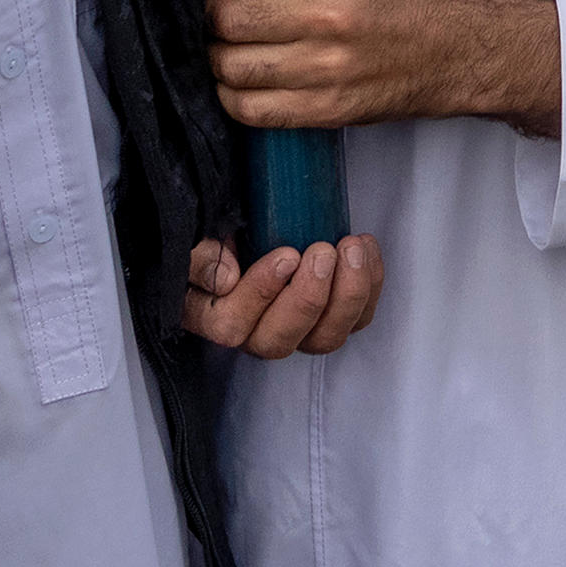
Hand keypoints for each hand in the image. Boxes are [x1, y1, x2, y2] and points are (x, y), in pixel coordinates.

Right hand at [182, 232, 383, 356]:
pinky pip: (356, 320)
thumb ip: (199, 256)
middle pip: (280, 341)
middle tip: (322, 252)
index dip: (260, 294)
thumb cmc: (219, 234)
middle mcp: (253, 335)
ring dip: (346, 296)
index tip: (286, 255)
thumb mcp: (196, 238)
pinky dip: (369, 287)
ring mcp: (295, 333)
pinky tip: (366, 249)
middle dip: (308, 298)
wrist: (251, 225)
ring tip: (352, 248)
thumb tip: (226, 280)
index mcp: (213, 316)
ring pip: (324, 338)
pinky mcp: (330, 321)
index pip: (231, 325)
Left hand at [206, 0, 559, 132]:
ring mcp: (327, 67)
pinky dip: (232, 96)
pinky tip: (239, 81)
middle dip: (209, 10)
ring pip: (232, 66)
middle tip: (216, 7)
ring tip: (226, 44)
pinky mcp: (329, 108)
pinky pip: (252, 109)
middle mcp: (330, 13)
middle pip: (228, 15)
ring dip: (216, 55)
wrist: (458, 49)